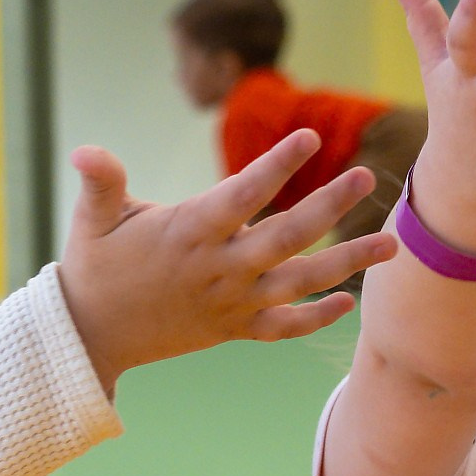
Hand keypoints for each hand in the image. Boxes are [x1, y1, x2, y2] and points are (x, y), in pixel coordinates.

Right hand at [55, 135, 398, 392]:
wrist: (92, 338)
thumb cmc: (95, 268)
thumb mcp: (94, 221)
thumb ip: (102, 183)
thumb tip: (84, 152)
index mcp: (189, 233)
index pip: (242, 195)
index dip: (276, 167)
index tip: (309, 138)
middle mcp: (219, 269)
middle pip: (287, 238)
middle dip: (330, 207)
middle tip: (368, 177)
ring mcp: (231, 303)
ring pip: (299, 284)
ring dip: (347, 264)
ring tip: (391, 244)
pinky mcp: (232, 329)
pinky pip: (282, 327)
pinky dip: (316, 318)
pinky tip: (347, 302)